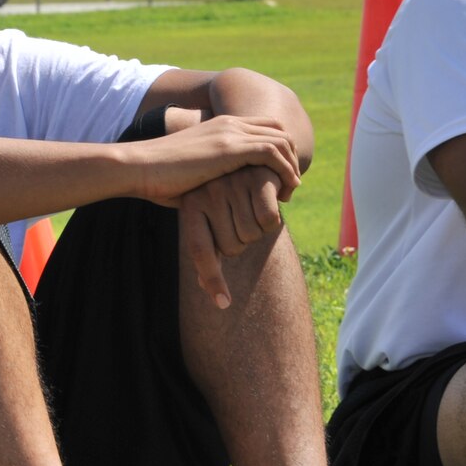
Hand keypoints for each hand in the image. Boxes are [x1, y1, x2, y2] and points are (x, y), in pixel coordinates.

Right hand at [128, 115, 300, 207]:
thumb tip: (220, 198)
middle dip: (290, 158)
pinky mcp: (229, 148)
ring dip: (290, 167)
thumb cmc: (158, 178)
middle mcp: (229, 123)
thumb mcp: (192, 172)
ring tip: (288, 193)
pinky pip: (272, 153)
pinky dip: (283, 172)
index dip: (278, 152)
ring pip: (281, 141)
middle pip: (279, 131)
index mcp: (220, 125)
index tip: (276, 181)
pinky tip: (280, 193)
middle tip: (288, 188)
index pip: (265, 128)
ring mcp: (230, 133)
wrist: (138, 167)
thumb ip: (212, 175)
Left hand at [178, 165, 286, 308]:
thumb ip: (212, 254)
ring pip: (252, 234)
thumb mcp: (212, 221)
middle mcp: (206, 194)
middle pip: (232, 247)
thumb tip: (217, 298)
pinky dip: (274, 218)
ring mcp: (231, 184)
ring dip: (260, 229)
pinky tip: (271, 202)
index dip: (212, 279)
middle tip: (241, 220)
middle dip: (243, 240)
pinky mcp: (257, 177)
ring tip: (253, 208)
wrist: (251, 161)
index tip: (223, 304)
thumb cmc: (229, 201)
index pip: (200, 251)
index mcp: (191, 206)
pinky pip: (269, 219)